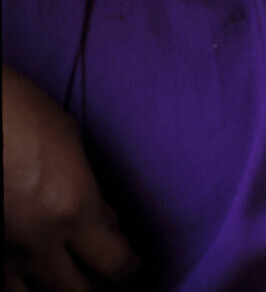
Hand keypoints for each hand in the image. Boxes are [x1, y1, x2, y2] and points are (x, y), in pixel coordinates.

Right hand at [3, 66, 138, 290]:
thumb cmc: (21, 112)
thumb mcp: (70, 144)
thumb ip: (91, 190)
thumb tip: (107, 223)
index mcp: (74, 206)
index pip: (115, 263)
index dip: (129, 269)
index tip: (133, 264)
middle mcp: (40, 240)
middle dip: (102, 286)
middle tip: (107, 274)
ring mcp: (5, 253)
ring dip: (62, 291)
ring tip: (73, 278)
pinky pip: (9, 290)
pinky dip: (26, 289)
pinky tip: (35, 279)